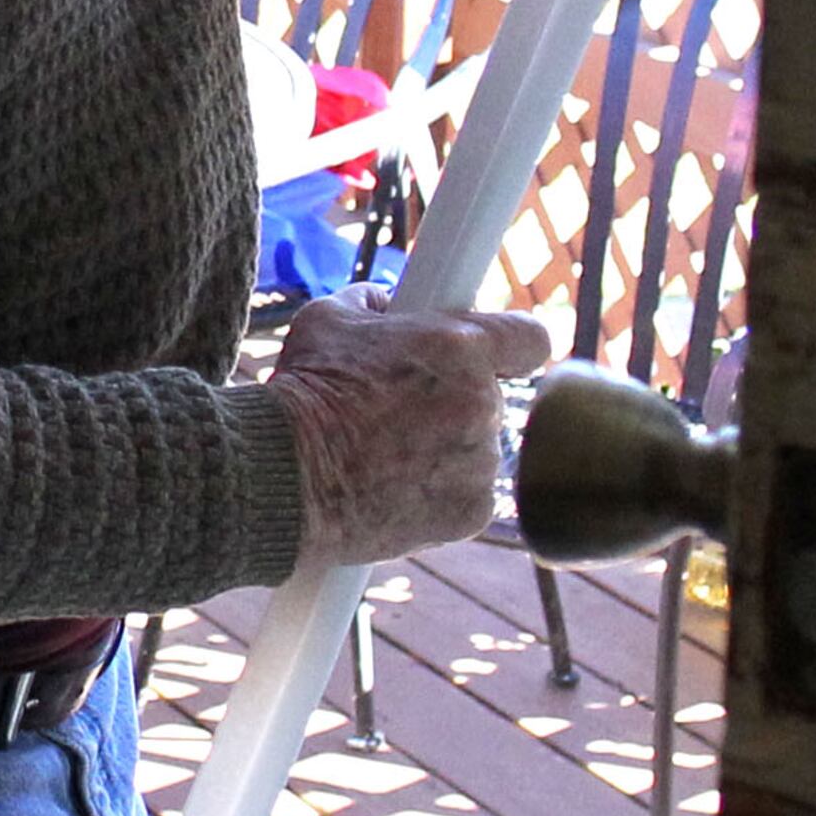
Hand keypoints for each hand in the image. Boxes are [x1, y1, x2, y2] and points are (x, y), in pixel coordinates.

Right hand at [263, 293, 553, 567]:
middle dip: (455, 399)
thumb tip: (386, 302)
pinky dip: (438, 493)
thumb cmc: (304, 390)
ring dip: (446, 448)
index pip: (530, 338)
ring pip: (478, 448)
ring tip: (385, 452)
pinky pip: (468, 494)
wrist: (285, 475)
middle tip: (401, 408)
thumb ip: (374, 303)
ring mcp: (480, 463)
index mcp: (462, 347)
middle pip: (491, 397)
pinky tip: (392, 486)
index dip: (510, 345)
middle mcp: (483, 404)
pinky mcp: (472, 513)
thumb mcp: (330, 319)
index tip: (493, 355)